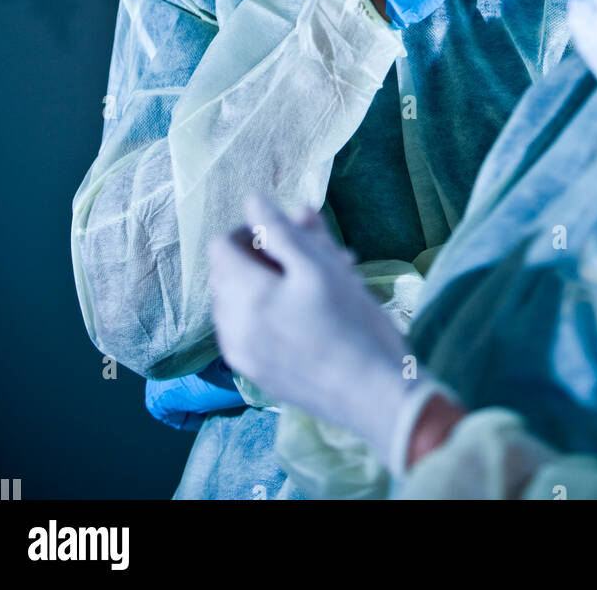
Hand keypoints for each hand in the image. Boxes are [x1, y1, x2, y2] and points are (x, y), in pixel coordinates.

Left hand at [209, 195, 446, 472]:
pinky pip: (255, 329)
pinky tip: (320, 309)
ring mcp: (243, 356)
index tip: (291, 232)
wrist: (375, 396)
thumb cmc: (351, 323)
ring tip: (330, 278)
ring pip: (246, 300)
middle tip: (320, 250)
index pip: (221, 245)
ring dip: (278, 281)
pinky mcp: (259, 374)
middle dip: (270, 254)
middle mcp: (231, 327)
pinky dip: (278, 311)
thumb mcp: (319, 265)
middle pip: (233, 272)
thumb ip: (281, 230)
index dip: (252, 229)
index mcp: (242, 296)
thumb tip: (253, 200)